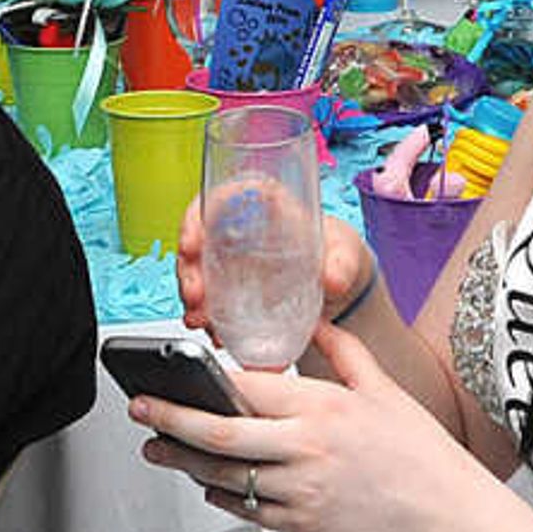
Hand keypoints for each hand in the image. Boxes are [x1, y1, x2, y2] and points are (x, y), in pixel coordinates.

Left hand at [129, 321, 476, 531]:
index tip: (175, 372)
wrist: (444, 516)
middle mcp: (305, 448)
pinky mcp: (300, 525)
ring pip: (222, 474)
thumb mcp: (384, 389)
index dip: (202, 380)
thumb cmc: (419, 454)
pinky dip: (218, 493)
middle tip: (140, 408)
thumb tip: (315, 319)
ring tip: (156, 447)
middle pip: (218, 433)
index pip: (245, 387)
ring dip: (181, 460)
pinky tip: (206, 481)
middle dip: (169, 419)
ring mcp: (299, 490)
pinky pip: (245, 508)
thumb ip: (344, 350)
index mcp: (322, 406)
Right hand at [174, 203, 374, 344]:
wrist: (339, 287)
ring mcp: (230, 261)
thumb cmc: (336, 250)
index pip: (218, 198)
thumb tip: (333, 279)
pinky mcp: (230, 289)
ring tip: (202, 321)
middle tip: (196, 296)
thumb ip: (342, 264)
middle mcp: (238, 229)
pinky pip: (208, 300)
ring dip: (193, 299)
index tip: (191, 243)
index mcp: (262, 204)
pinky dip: (206, 318)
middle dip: (189, 269)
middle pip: (198, 239)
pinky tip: (214, 333)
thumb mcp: (344, 251)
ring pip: (196, 272)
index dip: (196, 218)